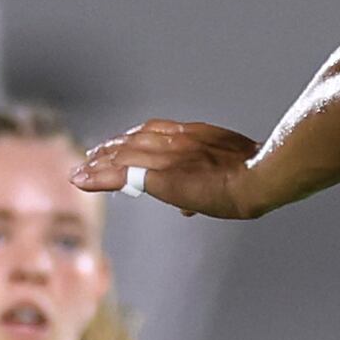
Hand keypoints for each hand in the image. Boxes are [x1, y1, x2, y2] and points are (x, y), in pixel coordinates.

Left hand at [80, 118, 265, 218]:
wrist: (258, 176)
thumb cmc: (257, 175)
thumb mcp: (233, 171)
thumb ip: (207, 183)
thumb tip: (187, 208)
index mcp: (194, 135)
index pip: (154, 131)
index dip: (133, 138)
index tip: (120, 145)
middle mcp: (174, 140)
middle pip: (132, 140)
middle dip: (110, 148)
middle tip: (92, 156)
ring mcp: (165, 157)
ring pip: (120, 156)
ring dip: (97, 162)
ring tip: (81, 169)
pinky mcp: (157, 177)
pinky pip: (118, 175)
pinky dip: (97, 177)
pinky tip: (80, 180)